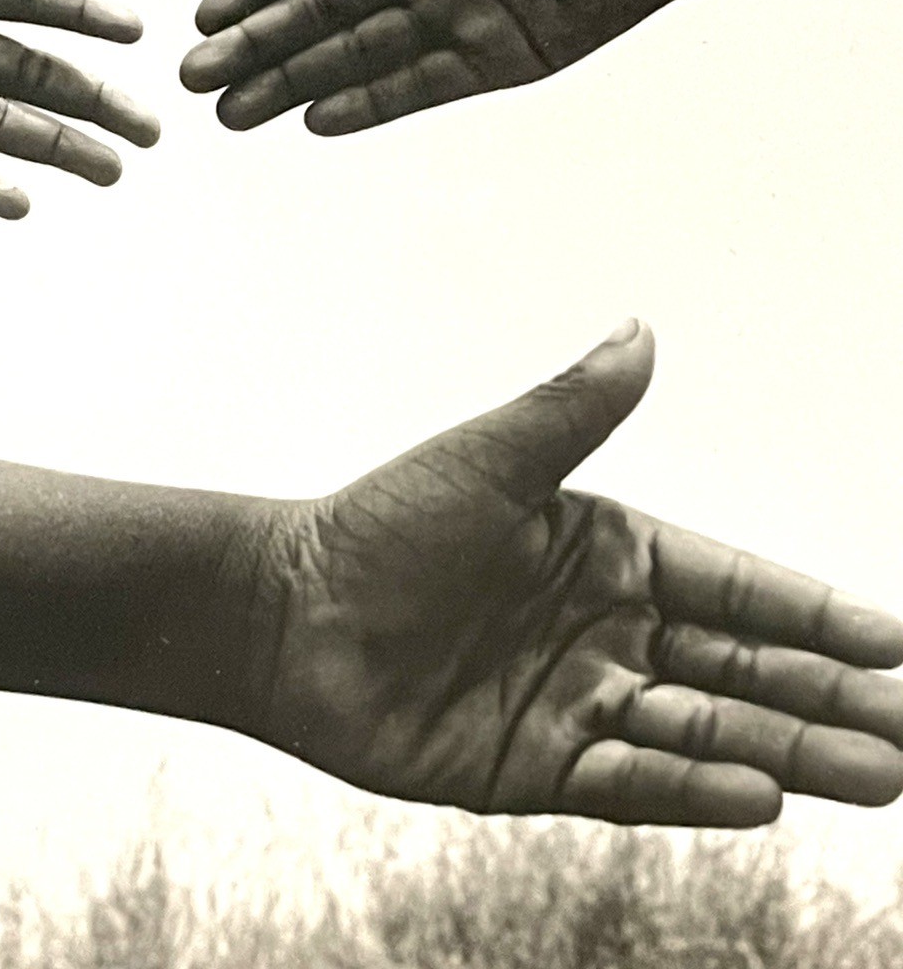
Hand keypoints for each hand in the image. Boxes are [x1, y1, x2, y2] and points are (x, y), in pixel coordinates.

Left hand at [255, 322, 902, 823]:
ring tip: (877, 770)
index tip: (894, 639)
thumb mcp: (487, 461)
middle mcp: (604, 630)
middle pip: (739, 668)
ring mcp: (574, 702)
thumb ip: (572, 409)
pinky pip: (629, 781)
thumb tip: (641, 331)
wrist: (284, 616)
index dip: (812, 614)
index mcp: (606, 551)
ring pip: (702, 729)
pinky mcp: (534, 767)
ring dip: (788, 750)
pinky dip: (693, 788)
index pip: (733, 586)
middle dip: (829, 696)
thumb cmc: (380, 525)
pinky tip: (762, 795)